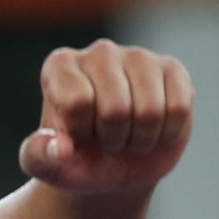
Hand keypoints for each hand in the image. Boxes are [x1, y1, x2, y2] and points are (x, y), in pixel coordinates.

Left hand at [18, 39, 194, 194]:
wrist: (112, 166)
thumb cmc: (74, 160)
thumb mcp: (47, 165)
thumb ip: (39, 157)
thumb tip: (61, 148)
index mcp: (60, 65)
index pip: (78, 102)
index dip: (81, 131)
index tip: (77, 133)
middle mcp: (100, 52)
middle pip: (116, 108)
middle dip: (113, 138)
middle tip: (106, 138)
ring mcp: (138, 57)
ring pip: (150, 110)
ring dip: (141, 138)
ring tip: (128, 134)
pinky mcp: (172, 70)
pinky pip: (179, 108)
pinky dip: (167, 133)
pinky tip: (153, 129)